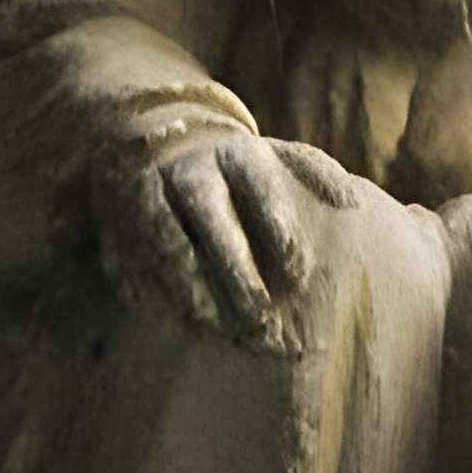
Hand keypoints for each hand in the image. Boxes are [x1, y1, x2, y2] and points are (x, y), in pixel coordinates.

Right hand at [95, 132, 362, 352]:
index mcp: (234, 153)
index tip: (298, 276)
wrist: (155, 140)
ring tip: (218, 332)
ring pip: (166, 244)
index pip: (258, 186)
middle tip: (262, 325)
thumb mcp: (277, 157)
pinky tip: (179, 326)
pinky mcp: (117, 224)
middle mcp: (188, 169)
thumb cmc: (234, 166)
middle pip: (210, 218)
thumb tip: (354, 203)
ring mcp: (146, 195)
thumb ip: (318, 175)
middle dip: (235, 274)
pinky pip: (131, 263)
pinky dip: (153, 296)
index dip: (278, 228)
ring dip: (191, 292)